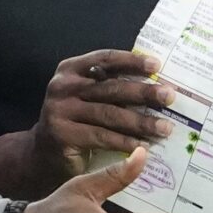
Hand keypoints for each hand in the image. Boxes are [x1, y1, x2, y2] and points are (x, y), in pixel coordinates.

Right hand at [32, 50, 175, 179]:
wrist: (42, 152)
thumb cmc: (75, 121)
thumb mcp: (86, 96)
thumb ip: (109, 85)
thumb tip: (155, 83)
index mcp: (70, 69)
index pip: (105, 59)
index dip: (132, 61)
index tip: (157, 65)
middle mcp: (62, 86)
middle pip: (111, 87)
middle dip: (144, 92)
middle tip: (169, 97)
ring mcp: (60, 110)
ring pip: (109, 114)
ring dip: (140, 122)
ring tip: (165, 127)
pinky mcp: (62, 134)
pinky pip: (101, 137)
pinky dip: (125, 141)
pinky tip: (143, 146)